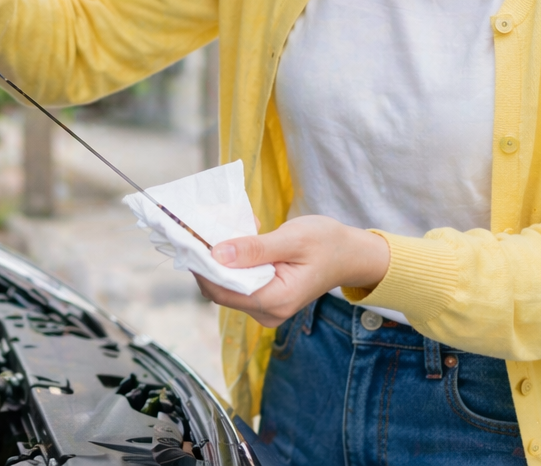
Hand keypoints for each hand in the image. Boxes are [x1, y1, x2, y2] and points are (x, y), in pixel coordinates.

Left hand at [193, 216, 390, 327]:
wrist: (351, 254)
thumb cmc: (327, 243)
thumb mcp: (292, 239)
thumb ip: (255, 248)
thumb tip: (217, 254)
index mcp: (275, 300)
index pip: (221, 290)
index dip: (201, 267)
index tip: (189, 239)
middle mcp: (267, 312)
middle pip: (220, 290)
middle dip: (209, 261)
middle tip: (205, 228)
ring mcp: (266, 308)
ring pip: (227, 286)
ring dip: (221, 259)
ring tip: (229, 231)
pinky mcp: (266, 299)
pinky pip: (239, 283)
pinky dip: (234, 262)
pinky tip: (242, 240)